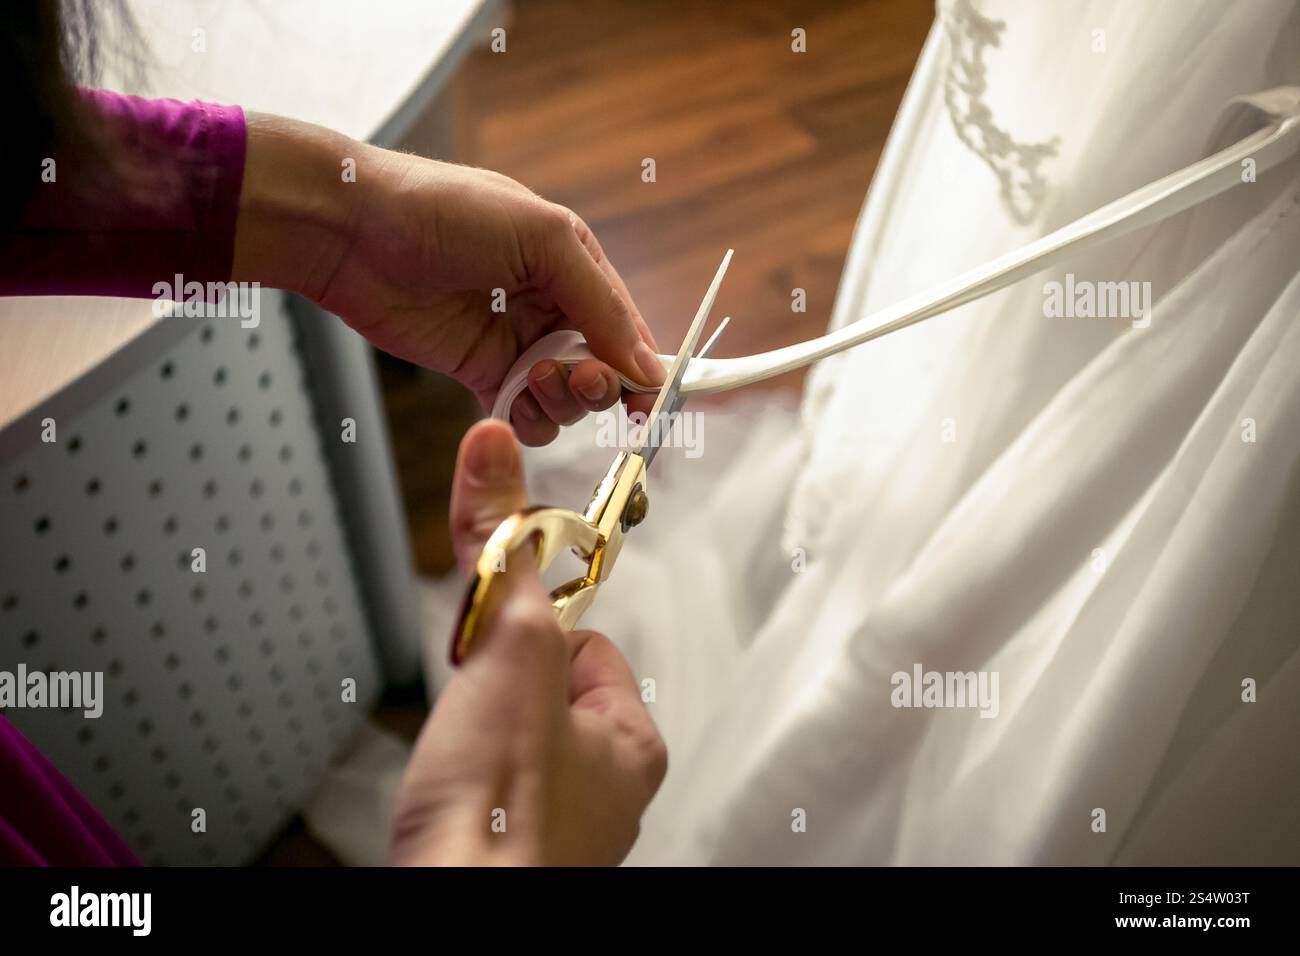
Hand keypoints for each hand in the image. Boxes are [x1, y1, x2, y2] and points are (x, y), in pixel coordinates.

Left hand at [233, 114, 663, 444]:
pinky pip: (523, 413)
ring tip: (532, 378)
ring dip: (560, 401)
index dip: (642, 367)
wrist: (355, 232)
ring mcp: (515, 340)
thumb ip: (601, 303)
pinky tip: (513, 404)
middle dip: (598, 383)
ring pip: (564, 398)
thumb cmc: (447, 212)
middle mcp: (551, 304)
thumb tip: (645, 364)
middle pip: (601, 368)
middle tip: (578, 377)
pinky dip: (527, 419)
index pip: (627, 326)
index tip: (650, 402)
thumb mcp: (543, 238)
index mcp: (575, 264)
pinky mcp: (479, 370)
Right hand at [389, 420, 667, 864]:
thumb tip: (498, 456)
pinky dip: (456, 780)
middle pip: (538, 689)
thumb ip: (501, 554)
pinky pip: (480, 788)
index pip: (584, 642)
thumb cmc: (498, 822)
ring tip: (456, 764)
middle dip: (493, 688)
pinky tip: (444, 796)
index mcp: (631, 743)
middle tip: (470, 716)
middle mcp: (605, 790)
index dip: (528, 629)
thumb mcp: (507, 653)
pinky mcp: (505, 853)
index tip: (493, 633)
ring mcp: (556, 826)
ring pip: (505, 739)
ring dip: (470, 734)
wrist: (452, 916)